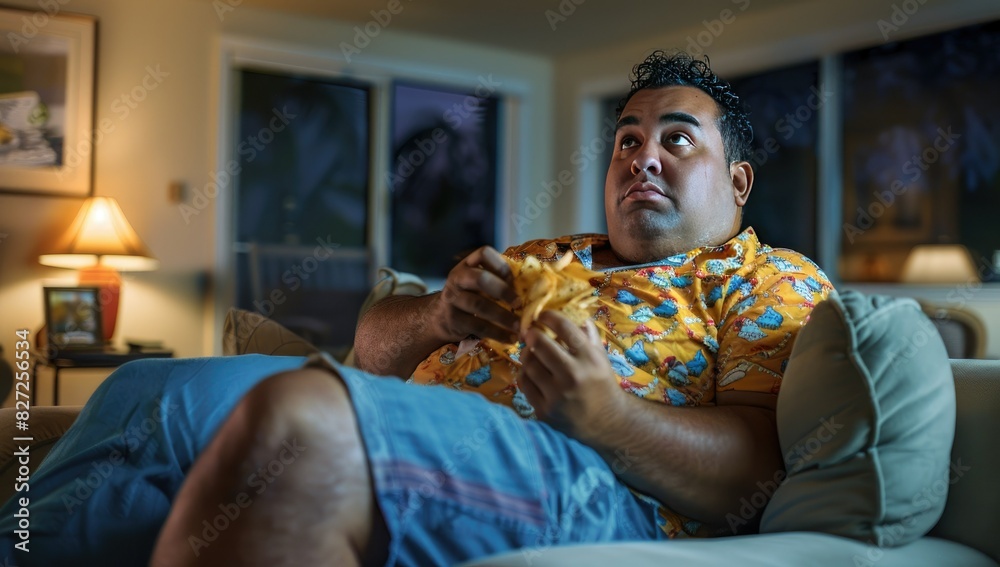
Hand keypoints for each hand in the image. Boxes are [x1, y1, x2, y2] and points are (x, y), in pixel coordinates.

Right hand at [430, 246, 520, 343]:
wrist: (441, 317)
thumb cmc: (471, 296)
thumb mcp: (479, 284)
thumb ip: (499, 280)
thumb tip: (535, 288)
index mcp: (468, 265)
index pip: (483, 254)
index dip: (501, 265)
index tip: (514, 280)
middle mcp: (458, 278)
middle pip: (480, 279)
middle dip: (503, 291)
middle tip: (520, 304)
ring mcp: (453, 299)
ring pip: (480, 305)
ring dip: (503, 317)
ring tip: (520, 326)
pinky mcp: (454, 320)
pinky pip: (478, 326)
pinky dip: (497, 334)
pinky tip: (510, 339)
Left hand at [518, 311, 625, 438]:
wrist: (607, 423)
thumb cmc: (602, 385)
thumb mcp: (601, 358)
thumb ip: (588, 335)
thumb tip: (574, 312)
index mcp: (589, 359)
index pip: (564, 328)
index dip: (549, 317)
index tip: (542, 315)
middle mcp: (572, 375)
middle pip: (540, 345)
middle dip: (532, 335)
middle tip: (530, 333)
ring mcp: (556, 395)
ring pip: (528, 364)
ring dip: (527, 355)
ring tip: (530, 353)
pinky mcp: (544, 410)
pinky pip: (524, 384)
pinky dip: (524, 374)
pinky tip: (530, 371)